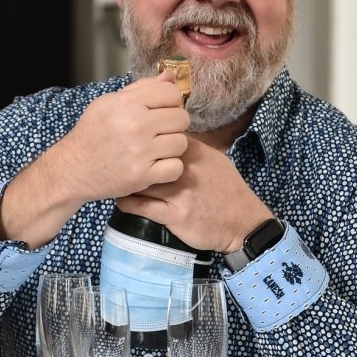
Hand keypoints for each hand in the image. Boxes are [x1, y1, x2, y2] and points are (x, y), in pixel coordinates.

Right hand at [0, 72, 187, 248]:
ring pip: (181, 143)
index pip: (172, 93)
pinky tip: (155, 165)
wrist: (73, 168)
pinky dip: (169, 169)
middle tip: (158, 132)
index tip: (161, 110)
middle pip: (181, 118)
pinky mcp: (142, 175)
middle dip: (172, 124)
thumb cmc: (92, 133)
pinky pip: (176, 168)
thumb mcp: (108, 103)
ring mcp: (140, 151)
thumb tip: (170, 76)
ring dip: (171, 147)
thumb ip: (141, 88)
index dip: (170, 101)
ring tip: (155, 149)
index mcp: (127, 103)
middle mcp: (136, 125)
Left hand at [115, 135, 271, 252]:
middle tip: (112, 162)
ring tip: (113, 180)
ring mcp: (179, 193)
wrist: (243, 221)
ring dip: (124, 181)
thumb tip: (166, 134)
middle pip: (145, 157)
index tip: (124, 144)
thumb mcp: (213, 160)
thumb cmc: (226, 189)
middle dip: (127, 159)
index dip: (140, 140)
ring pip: (141, 181)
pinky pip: (142, 206)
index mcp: (193, 152)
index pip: (159, 136)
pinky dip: (126, 202)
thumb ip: (190, 148)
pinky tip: (120, 199)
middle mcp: (185, 169)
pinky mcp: (175, 215)